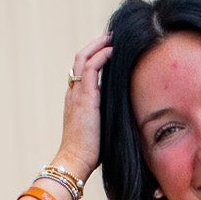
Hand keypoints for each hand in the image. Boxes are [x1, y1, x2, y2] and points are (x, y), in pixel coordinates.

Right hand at [51, 32, 112, 183]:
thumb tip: (127, 116)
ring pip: (84, 58)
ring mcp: (77, 94)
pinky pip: (91, 68)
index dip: (94, 57)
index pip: (82, 71)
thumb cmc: (89, 154)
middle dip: (96, 45)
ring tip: (114, 37)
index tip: (110, 51)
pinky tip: (114, 51)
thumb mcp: (99, 130)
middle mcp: (73, 93)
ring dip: (99, 45)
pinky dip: (102, 55)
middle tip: (112, 37)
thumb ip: (107, 118)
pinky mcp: (85, 98)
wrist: (75, 161)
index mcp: (75, 100)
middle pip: (80, 59)